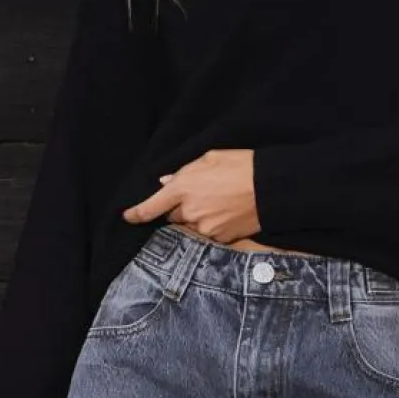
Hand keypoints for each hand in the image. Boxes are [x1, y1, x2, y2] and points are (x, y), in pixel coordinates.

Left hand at [123, 148, 260, 244]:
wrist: (270, 187)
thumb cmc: (240, 165)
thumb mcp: (209, 158)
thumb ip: (184, 173)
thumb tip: (166, 183)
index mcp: (182, 189)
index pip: (151, 206)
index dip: (137, 213)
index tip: (128, 217)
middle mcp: (189, 212)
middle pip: (173, 217)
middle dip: (180, 209)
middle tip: (201, 196)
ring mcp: (204, 228)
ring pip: (191, 226)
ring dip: (197, 217)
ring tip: (218, 203)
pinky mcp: (220, 238)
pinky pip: (208, 234)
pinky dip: (213, 225)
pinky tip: (227, 212)